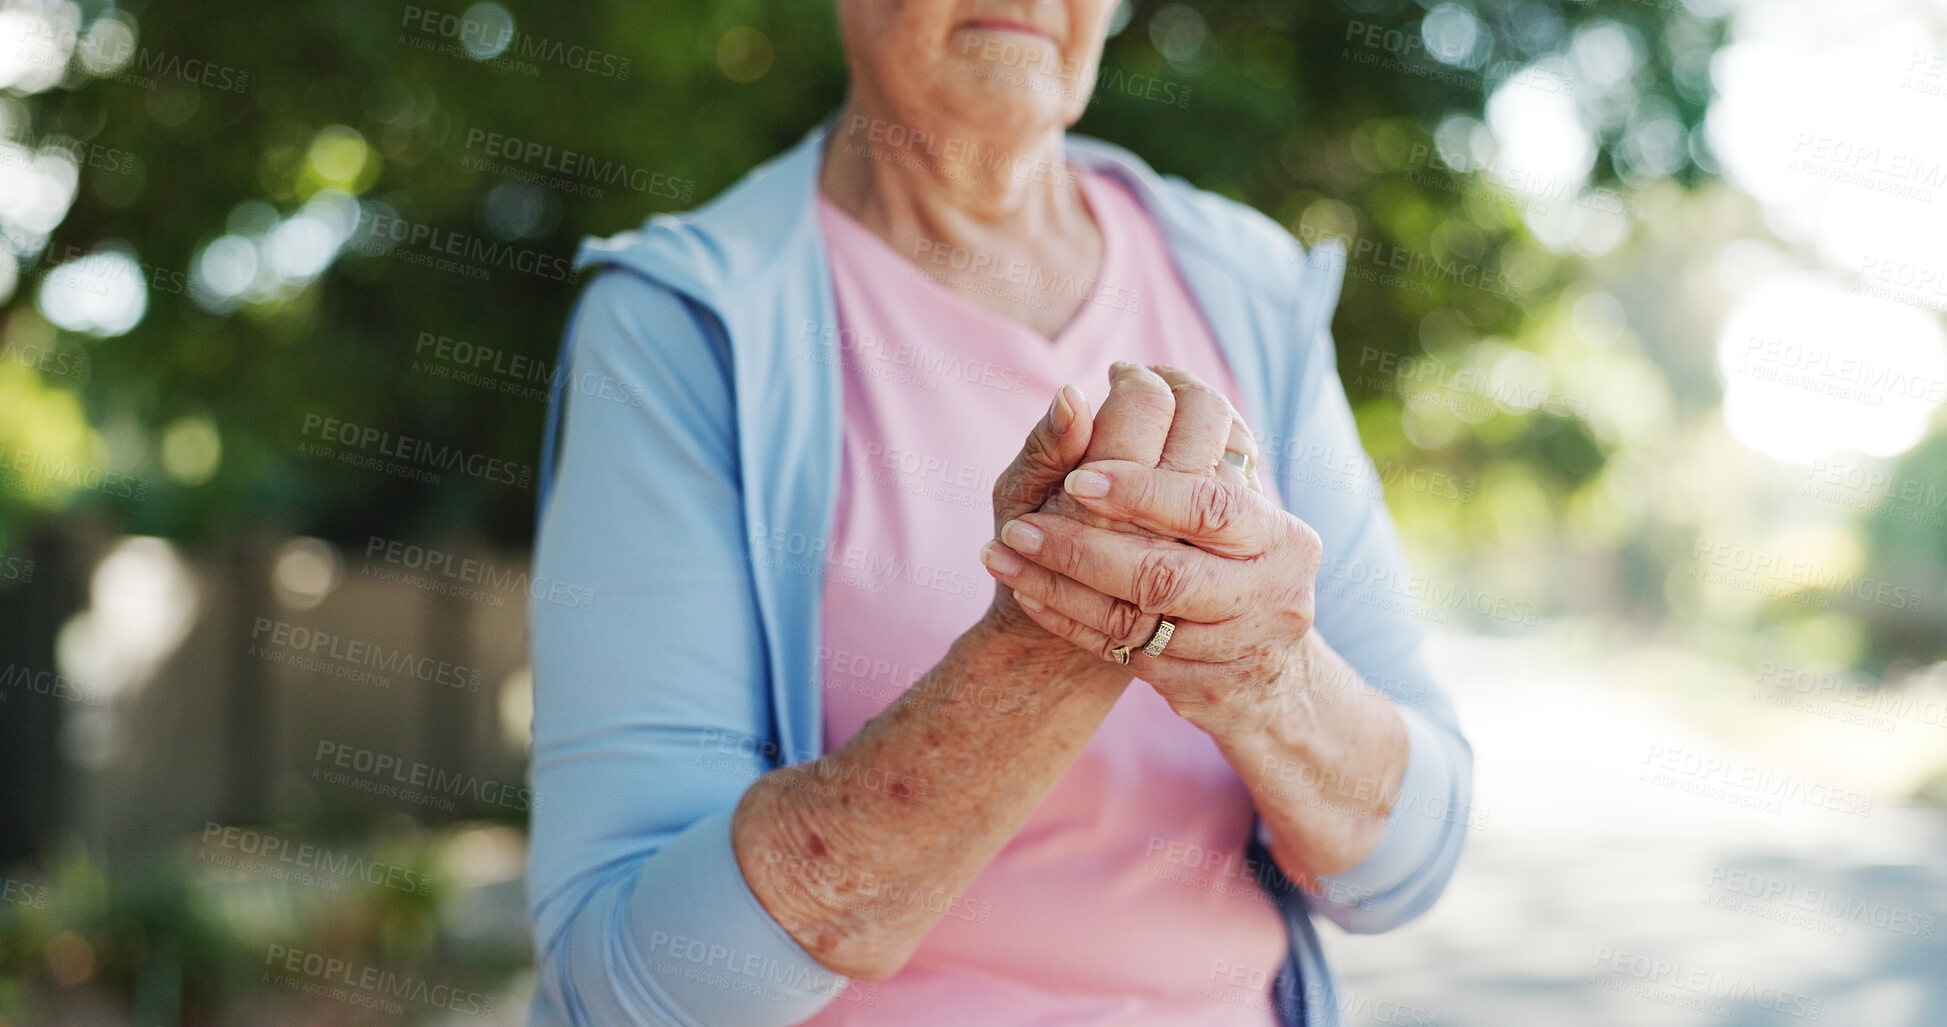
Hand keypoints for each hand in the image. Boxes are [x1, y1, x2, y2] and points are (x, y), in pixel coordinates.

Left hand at [984, 370, 1315, 734]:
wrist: (1260, 664)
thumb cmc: (1222, 557)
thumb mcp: (1211, 502)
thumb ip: (1156, 449)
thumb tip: (1070, 400)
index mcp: (1280, 534)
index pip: (1208, 505)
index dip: (1141, 491)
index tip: (1077, 478)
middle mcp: (1273, 593)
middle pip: (1166, 573)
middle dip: (1082, 549)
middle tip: (1018, 528)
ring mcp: (1243, 650)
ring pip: (1135, 621)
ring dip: (1058, 587)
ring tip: (1002, 557)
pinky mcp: (1207, 692)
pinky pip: (1122, 657)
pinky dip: (1069, 623)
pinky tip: (1027, 595)